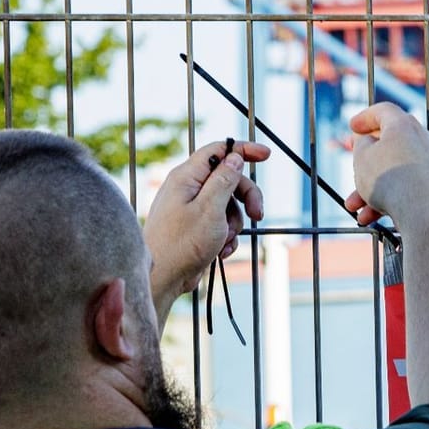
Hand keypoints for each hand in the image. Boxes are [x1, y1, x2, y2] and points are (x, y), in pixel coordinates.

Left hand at [145, 139, 268, 299]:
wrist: (162, 278)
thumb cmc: (181, 244)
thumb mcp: (210, 209)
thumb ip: (224, 180)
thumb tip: (235, 157)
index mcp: (187, 177)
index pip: (219, 150)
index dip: (243, 150)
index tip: (266, 155)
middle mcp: (188, 188)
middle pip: (229, 179)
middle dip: (247, 197)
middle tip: (259, 214)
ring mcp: (191, 207)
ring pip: (228, 204)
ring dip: (235, 222)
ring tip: (226, 240)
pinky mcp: (195, 226)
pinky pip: (221, 222)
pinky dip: (227, 236)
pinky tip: (221, 250)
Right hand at [344, 102, 428, 228]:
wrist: (423, 213)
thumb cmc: (389, 180)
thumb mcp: (362, 157)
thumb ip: (361, 144)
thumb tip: (368, 141)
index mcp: (404, 125)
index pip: (383, 111)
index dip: (364, 117)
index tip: (352, 127)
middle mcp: (422, 140)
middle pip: (388, 144)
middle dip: (365, 161)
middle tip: (353, 162)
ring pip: (393, 172)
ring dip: (370, 189)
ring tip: (352, 206)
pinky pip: (405, 188)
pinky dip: (386, 199)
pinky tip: (368, 217)